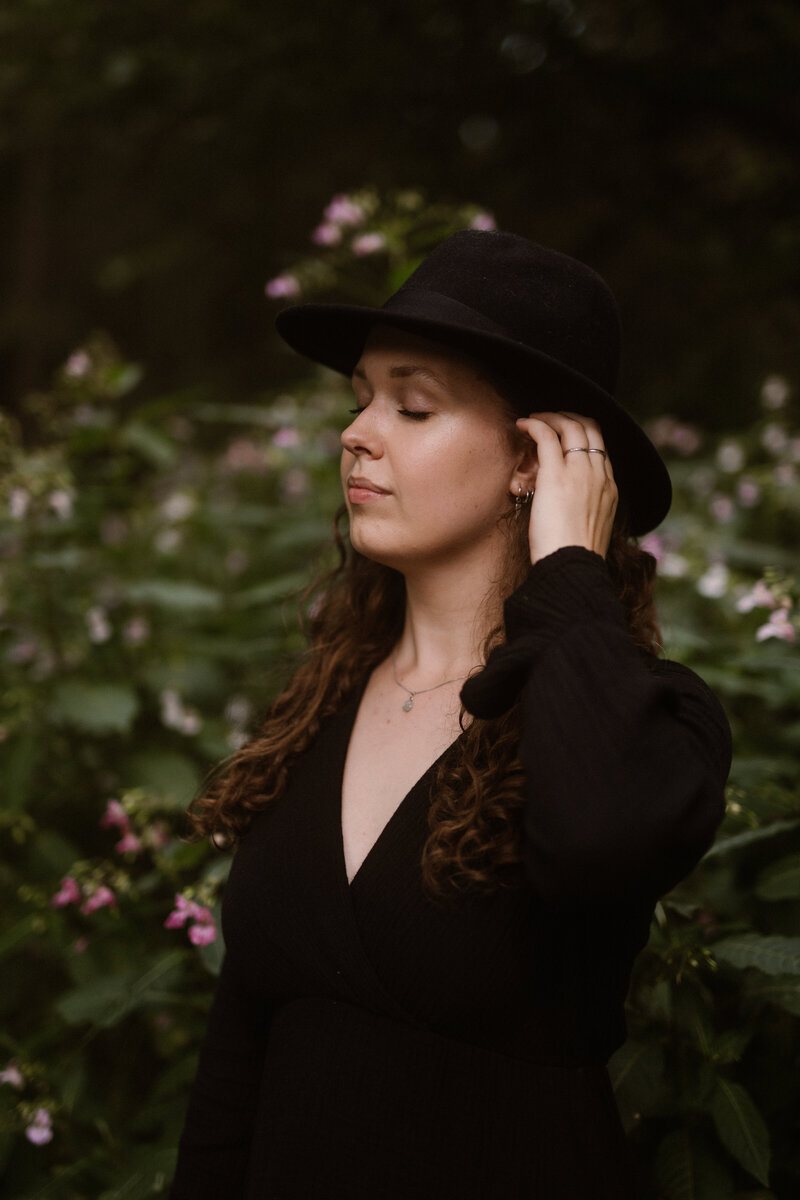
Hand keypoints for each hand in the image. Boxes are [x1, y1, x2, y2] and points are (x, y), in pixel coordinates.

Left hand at [515, 411, 617, 563]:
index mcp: (610, 488)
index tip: (565, 434)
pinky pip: (547, 436)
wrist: (573, 567)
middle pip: (590, 428)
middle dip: (568, 417)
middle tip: (549, 418)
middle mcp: (599, 474)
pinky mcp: (556, 475)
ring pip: (570, 426)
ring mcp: (580, 472)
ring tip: (533, 419)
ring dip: (550, 417)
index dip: (582, 434)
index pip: (601, 448)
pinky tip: (522, 424)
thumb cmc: (574, 558)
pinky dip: (534, 424)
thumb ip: (583, 511)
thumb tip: (567, 510)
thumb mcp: (588, 529)